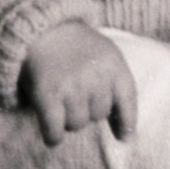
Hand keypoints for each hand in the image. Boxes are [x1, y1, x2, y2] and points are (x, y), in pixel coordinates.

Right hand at [19, 22, 137, 145]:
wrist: (41, 30)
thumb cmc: (77, 47)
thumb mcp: (105, 56)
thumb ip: (116, 84)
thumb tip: (125, 133)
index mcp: (114, 65)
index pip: (128, 99)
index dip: (127, 122)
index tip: (125, 138)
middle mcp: (96, 77)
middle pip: (99, 115)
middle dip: (88, 111)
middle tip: (75, 96)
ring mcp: (71, 86)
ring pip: (77, 124)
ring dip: (69, 120)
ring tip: (62, 104)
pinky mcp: (47, 94)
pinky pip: (54, 128)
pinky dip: (53, 136)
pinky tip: (52, 136)